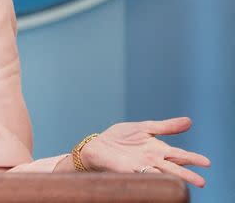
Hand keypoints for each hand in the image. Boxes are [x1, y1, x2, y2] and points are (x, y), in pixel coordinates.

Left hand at [81, 117, 209, 186]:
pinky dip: (150, 176)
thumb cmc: (121, 137)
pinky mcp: (128, 170)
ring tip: (183, 185)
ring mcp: (142, 167)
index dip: (192, 158)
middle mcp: (153, 161)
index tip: (206, 162)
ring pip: (160, 174)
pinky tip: (158, 178)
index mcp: (158, 150)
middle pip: (173, 168)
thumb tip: (189, 121)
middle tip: (201, 182)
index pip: (179, 155)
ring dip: (171, 179)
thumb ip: (166, 126)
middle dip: (186, 174)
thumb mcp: (145, 127)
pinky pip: (141, 174)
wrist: (100, 145)